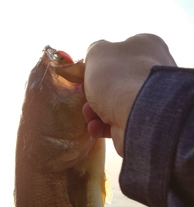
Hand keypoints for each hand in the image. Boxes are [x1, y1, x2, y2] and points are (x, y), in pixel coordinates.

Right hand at [83, 34, 176, 155]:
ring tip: (88, 115)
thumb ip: (94, 51)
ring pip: (116, 104)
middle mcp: (154, 71)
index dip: (100, 64)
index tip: (87, 75)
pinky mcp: (145, 122)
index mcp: (148, 46)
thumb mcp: (97, 53)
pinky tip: (95, 128)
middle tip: (85, 99)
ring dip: (96, 111)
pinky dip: (104, 126)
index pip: (121, 52)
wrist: (137, 115)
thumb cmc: (117, 78)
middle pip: (116, 81)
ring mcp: (151, 99)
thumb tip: (96, 59)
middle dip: (95, 93)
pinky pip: (120, 122)